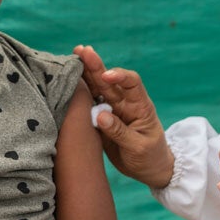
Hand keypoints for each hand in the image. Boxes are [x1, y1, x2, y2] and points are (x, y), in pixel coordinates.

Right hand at [73, 45, 172, 187]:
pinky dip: (79, 91)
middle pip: (109, 80)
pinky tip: (69, 79)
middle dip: (96, 65)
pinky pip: (89, 102)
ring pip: (97, 87)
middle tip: (81, 50)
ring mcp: (112, 109)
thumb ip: (120, 132)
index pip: (132, 83)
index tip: (106, 76)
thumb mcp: (138, 147)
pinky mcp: (101, 118)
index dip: (120, 76)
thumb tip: (100, 115)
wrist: (149, 169)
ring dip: (86, 73)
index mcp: (140, 106)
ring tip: (74, 55)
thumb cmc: (149, 157)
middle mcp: (125, 103)